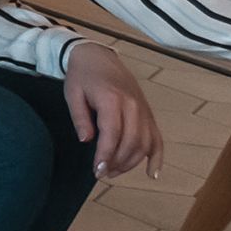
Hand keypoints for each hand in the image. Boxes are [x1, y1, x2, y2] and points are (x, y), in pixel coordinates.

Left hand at [63, 54, 156, 176]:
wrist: (98, 56)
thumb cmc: (83, 75)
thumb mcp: (72, 93)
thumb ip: (80, 117)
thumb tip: (86, 140)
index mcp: (112, 99)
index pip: (112, 134)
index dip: (105, 155)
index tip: (97, 170)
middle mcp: (132, 105)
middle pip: (131, 141)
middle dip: (117, 162)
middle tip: (102, 173)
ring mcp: (143, 109)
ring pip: (144, 143)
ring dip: (131, 162)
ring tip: (114, 171)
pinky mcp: (148, 113)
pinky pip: (157, 137)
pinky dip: (157, 157)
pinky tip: (151, 173)